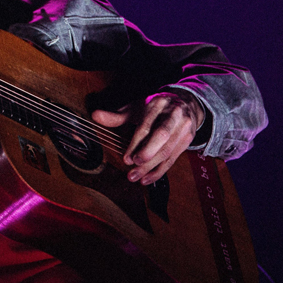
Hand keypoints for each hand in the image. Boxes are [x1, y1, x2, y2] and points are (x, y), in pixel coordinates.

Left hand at [92, 91, 206, 184]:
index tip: (126, 158)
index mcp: (158, 104)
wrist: (185, 104)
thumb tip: (95, 116)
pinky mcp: (186, 141)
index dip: (136, 143)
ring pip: (168, 151)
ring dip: (151, 167)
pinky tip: (147, 179)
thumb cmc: (156, 107)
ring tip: (135, 177)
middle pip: (162, 136)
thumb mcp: (137, 107)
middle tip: (133, 167)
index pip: (146, 125)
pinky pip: (173, 159)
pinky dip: (159, 171)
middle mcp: (174, 115)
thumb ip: (117, 115)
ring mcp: (183, 128)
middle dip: (147, 154)